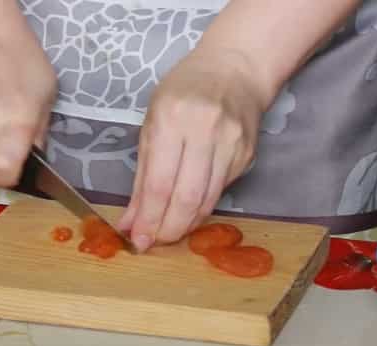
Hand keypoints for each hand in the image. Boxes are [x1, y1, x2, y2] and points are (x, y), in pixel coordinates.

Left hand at [117, 46, 266, 251]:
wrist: (235, 70)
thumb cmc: (184, 92)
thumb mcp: (152, 123)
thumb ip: (142, 176)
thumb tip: (130, 221)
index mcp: (172, 120)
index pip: (159, 183)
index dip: (148, 219)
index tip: (138, 240)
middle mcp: (204, 132)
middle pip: (186, 198)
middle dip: (168, 229)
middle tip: (153, 243)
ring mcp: (231, 144)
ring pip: (207, 201)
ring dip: (185, 224)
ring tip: (168, 232)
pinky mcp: (246, 155)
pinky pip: (220, 191)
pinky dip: (202, 208)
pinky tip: (189, 211)